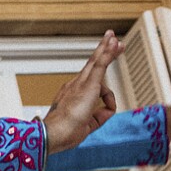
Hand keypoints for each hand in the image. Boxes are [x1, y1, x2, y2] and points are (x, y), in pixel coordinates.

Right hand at [42, 31, 124, 152]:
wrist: (55, 133)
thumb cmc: (65, 133)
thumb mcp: (89, 125)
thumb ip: (100, 116)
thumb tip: (109, 109)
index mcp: (72, 95)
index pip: (89, 79)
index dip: (98, 69)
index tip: (105, 61)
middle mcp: (75, 85)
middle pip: (92, 64)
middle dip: (103, 51)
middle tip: (112, 39)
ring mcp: (80, 84)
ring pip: (96, 61)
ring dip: (107, 48)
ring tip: (115, 37)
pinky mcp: (88, 85)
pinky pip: (100, 65)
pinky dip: (108, 54)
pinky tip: (114, 44)